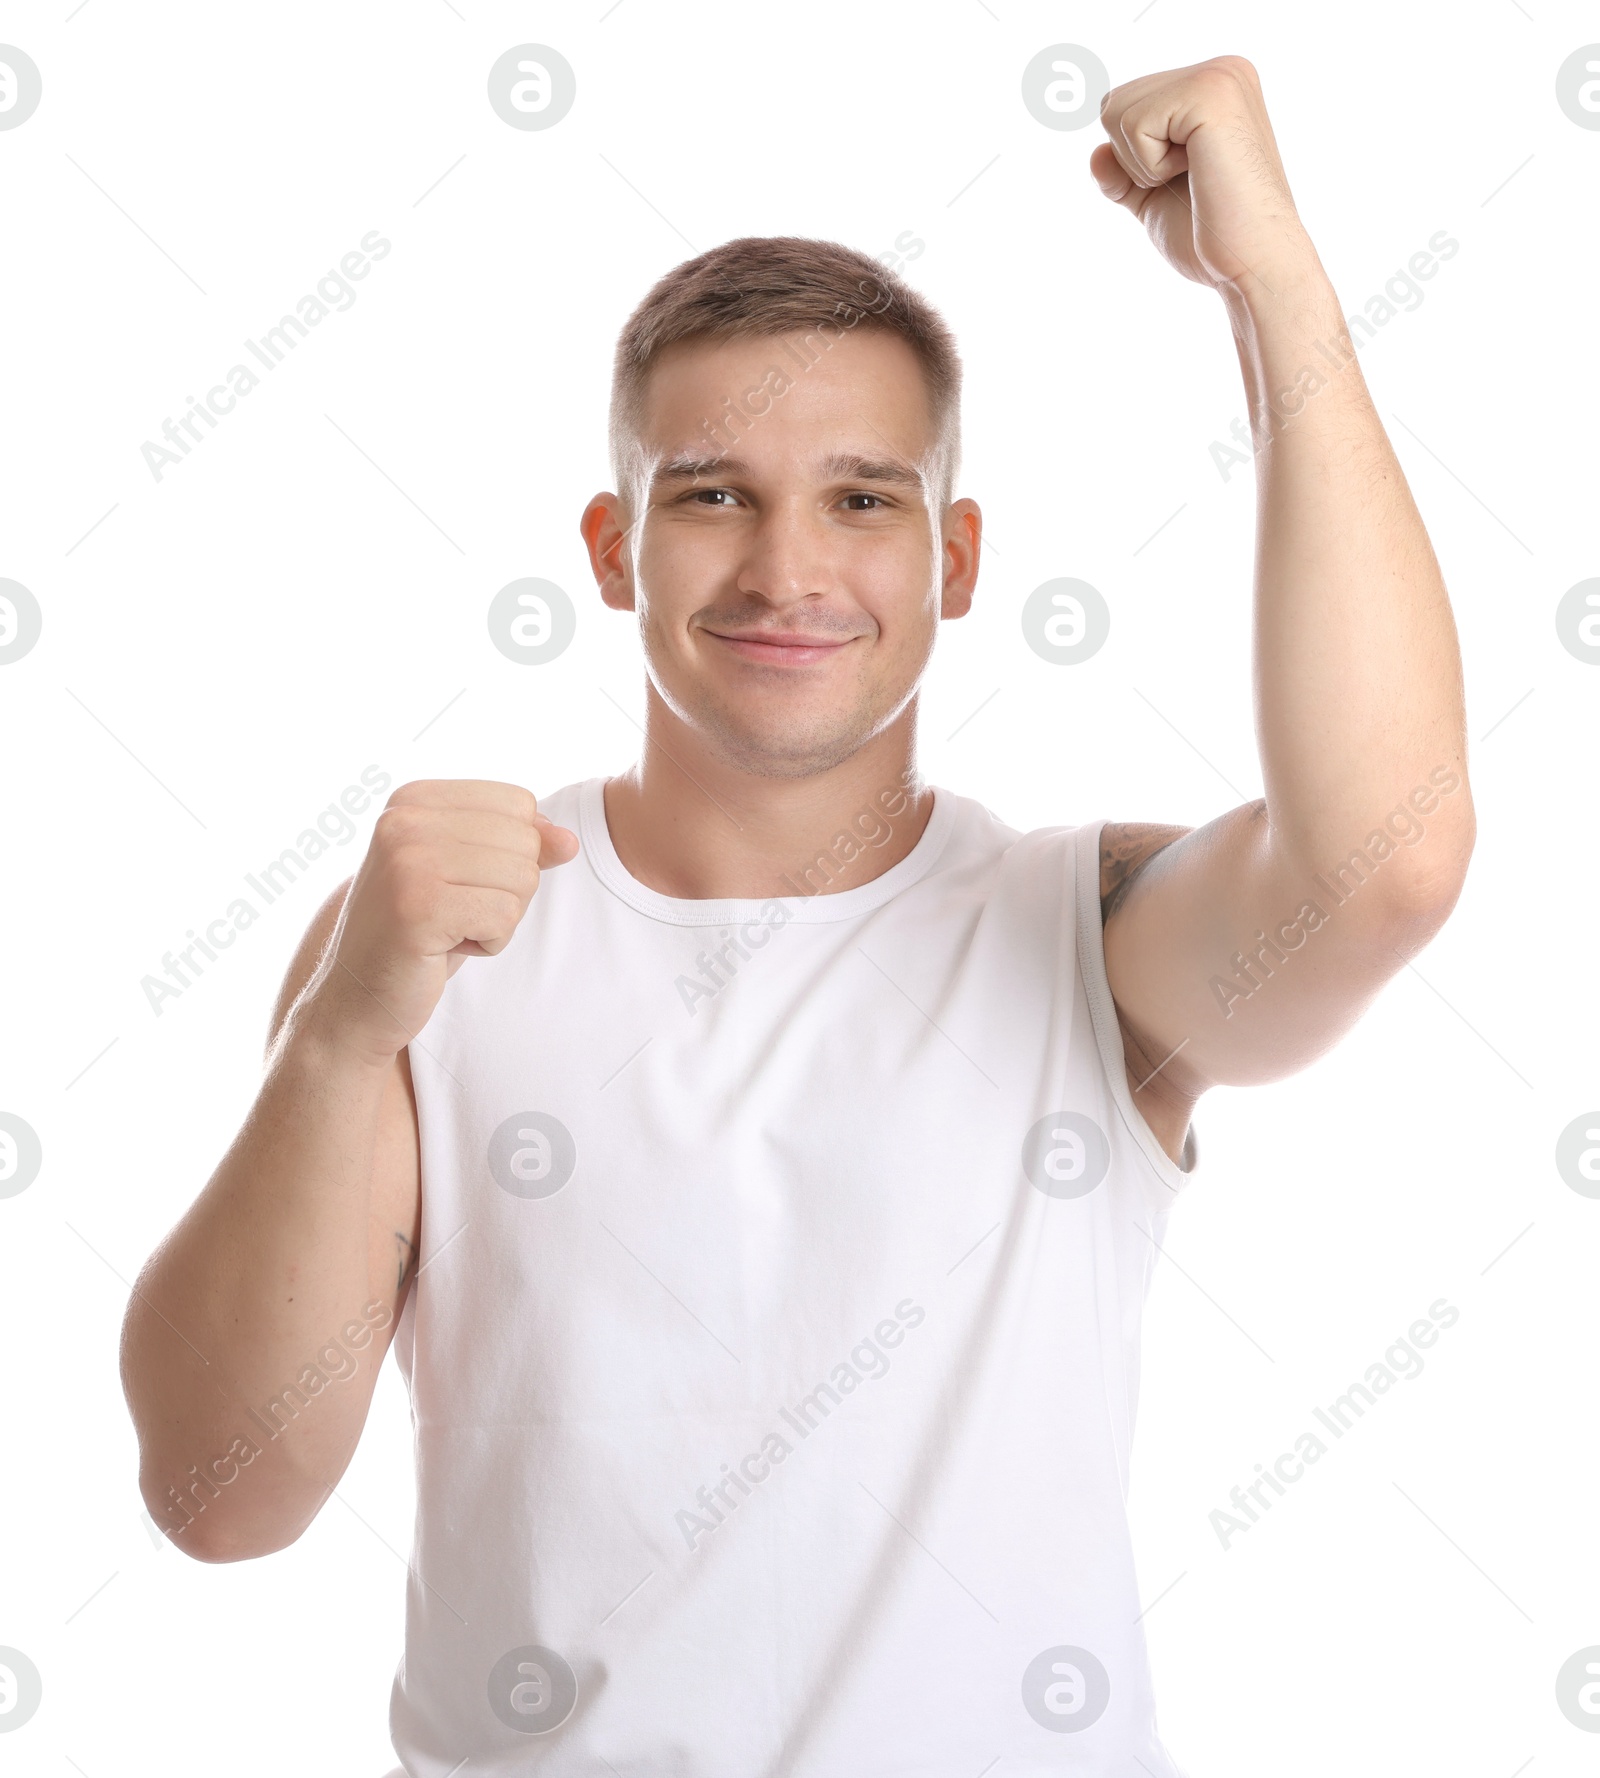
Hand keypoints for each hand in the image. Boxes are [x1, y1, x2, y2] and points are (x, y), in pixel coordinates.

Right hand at [309, 780, 578, 1060]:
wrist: (357, 998)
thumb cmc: (420, 933)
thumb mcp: (470, 878)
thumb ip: (520, 847)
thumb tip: (569, 840)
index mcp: (414, 798)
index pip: (519, 804)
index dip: (509, 854)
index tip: (457, 883)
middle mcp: (404, 820)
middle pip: (525, 842)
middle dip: (506, 891)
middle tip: (452, 913)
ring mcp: (408, 861)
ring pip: (522, 880)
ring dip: (497, 920)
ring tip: (447, 930)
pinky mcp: (420, 907)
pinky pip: (506, 917)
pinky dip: (489, 943)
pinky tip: (445, 949)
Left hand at [1090, 56, 1313, 292]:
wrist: (1253, 265)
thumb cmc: (1212, 240)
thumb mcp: (1153, 201)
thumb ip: (1123, 174)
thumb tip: (1095, 153)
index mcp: (1212, 89)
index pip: (1126, 107)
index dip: (1134, 161)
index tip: (1186, 182)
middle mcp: (1220, 70)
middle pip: (1114, 103)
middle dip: (1133, 160)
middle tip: (1188, 183)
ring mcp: (1218, 76)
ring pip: (1116, 110)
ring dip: (1142, 164)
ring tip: (1194, 178)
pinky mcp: (1210, 93)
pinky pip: (1133, 124)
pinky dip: (1151, 166)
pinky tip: (1196, 173)